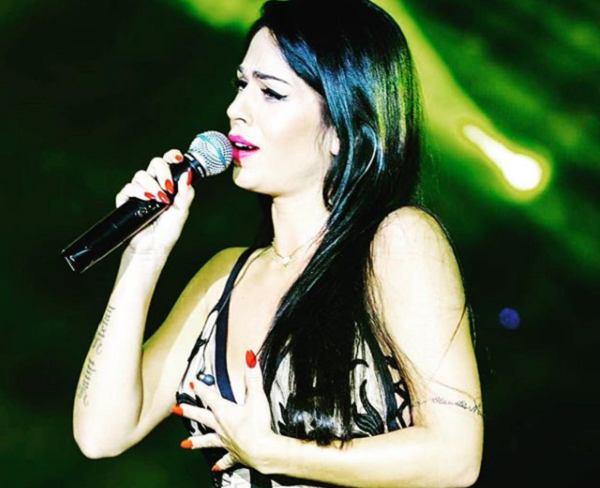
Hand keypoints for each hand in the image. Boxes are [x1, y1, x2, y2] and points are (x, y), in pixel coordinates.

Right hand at [115, 149, 194, 256]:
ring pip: (141, 175)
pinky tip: (146, 199)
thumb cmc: (167, 233)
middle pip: (154, 163)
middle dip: (162, 171)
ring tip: (158, 200)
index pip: (169, 163)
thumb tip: (187, 175)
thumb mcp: (181, 213)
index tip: (178, 159)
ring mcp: (140, 192)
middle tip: (168, 187)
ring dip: (151, 185)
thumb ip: (185, 194)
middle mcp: (154, 185)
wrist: (152, 249)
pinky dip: (137, 192)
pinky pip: (128, 188)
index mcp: (168, 186)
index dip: (172, 156)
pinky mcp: (127, 201)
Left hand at [175, 350, 279, 472]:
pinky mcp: (234, 454)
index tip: (191, 382)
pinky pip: (225, 460)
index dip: (201, 388)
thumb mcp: (257, 397)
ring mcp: (226, 442)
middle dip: (189, 412)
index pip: (210, 397)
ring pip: (208, 441)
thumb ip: (253, 376)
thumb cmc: (258, 425)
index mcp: (225, 412)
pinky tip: (215, 469)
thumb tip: (249, 357)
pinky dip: (220, 464)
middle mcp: (221, 427)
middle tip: (176, 409)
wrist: (262, 451)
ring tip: (184, 445)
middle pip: (202, 418)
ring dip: (196, 442)